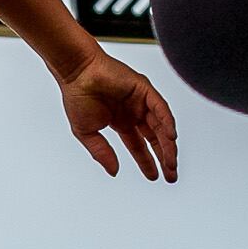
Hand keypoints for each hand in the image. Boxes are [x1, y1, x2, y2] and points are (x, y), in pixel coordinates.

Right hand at [55, 49, 181, 182]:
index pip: (139, 144)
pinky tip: (171, 138)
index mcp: (121, 121)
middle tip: (171, 175)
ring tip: (171, 163)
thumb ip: (101, 152)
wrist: (76, 73)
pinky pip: (160, 107)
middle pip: (155, 138)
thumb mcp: (87, 133)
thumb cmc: (78, 96)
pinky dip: (167, 122)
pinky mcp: (144, 89)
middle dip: (164, 157)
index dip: (147, 161)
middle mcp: (134, 112)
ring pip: (161, 126)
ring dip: (168, 145)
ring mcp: (141, 101)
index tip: (154, 176)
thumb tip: (114, 171)